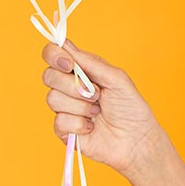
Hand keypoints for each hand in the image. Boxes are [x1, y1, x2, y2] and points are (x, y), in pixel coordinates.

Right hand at [41, 38, 166, 177]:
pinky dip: (79, 123)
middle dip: (73, 85)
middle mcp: (69, 87)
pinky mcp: (64, 130)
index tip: (69, 64)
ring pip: (53, 98)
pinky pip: (59, 120)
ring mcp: (65, 108)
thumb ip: (91, 63)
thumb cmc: (130, 107)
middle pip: (48, 75)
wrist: (136, 140)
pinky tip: (92, 126)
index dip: (54, 55)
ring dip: (80, 105)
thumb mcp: (116, 78)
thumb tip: (66, 45)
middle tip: (96, 93)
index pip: (53, 54)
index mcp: (81, 70)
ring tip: (97, 111)